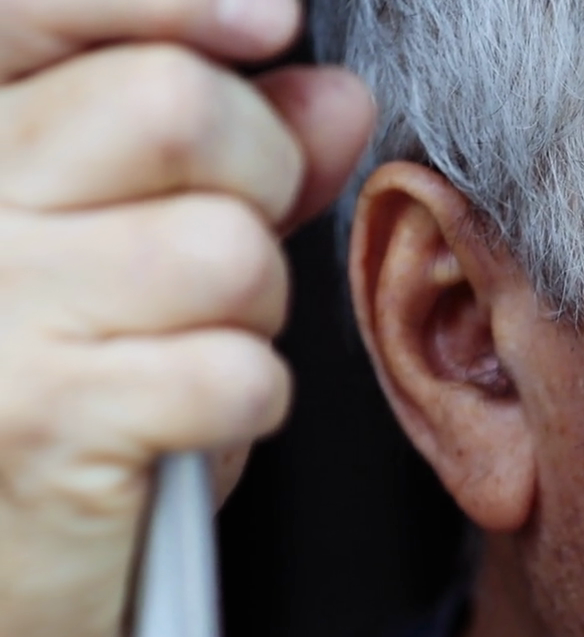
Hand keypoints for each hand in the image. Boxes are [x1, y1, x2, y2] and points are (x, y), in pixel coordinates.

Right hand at [0, 0, 373, 636]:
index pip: (37, 9)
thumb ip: (227, 163)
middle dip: (253, 173)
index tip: (266, 19)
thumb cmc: (68, 424)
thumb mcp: (135, 268)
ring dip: (251, 310)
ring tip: (186, 355)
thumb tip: (328, 87)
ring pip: (226, 247)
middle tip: (222, 251)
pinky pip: (237, 368)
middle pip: (174, 107)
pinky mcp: (46, 424)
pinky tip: (187, 429)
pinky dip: (246, 403)